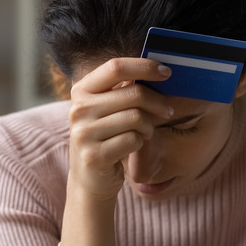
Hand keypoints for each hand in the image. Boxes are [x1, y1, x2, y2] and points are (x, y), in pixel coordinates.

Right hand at [67, 58, 172, 201]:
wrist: (89, 179)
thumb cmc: (106, 137)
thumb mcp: (107, 109)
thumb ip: (124, 89)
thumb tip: (157, 69)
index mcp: (81, 90)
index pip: (116, 67)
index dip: (144, 67)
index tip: (166, 72)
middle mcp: (78, 109)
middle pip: (133, 93)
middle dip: (158, 102)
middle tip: (168, 111)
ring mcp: (83, 133)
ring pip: (136, 118)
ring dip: (149, 126)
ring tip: (146, 133)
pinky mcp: (94, 156)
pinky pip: (133, 140)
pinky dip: (141, 142)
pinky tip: (134, 146)